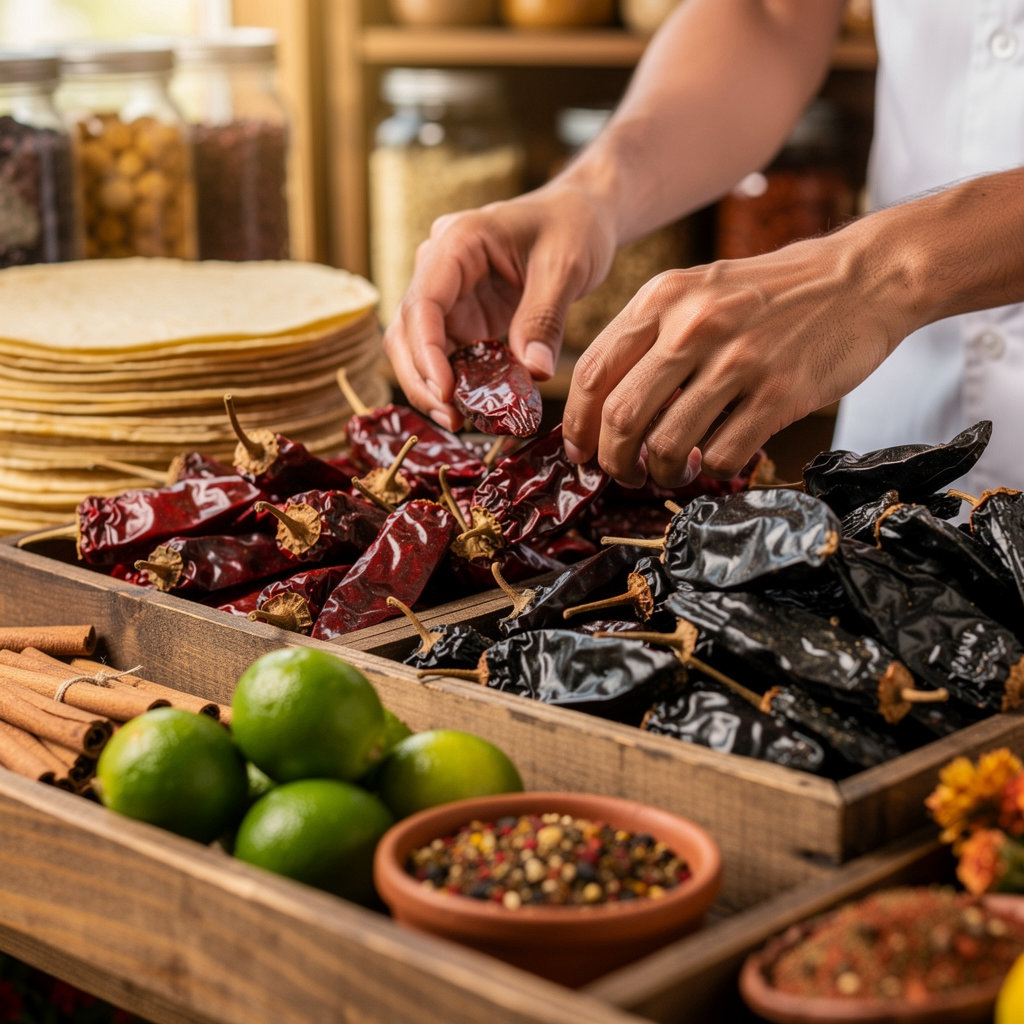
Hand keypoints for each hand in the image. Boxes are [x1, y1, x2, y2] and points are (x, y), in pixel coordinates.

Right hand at [382, 184, 617, 430]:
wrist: (582, 215)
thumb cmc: (574, 226)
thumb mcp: (566, 268)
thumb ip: (545, 318)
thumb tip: (534, 372)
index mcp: (458, 242)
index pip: (423, 302)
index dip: (426, 352)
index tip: (446, 392)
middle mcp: (440, 267)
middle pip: (407, 330)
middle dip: (422, 379)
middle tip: (452, 419)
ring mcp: (449, 294)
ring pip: (417, 348)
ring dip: (431, 387)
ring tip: (458, 421)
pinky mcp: (463, 317)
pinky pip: (446, 355)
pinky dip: (454, 384)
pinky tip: (471, 409)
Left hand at [561, 227, 909, 487]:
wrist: (862, 277)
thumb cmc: (773, 291)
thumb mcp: (699, 288)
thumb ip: (651, 333)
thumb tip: (605, 399)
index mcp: (663, 299)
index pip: (594, 372)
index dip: (577, 423)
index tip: (580, 450)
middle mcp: (692, 327)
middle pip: (621, 417)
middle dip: (613, 460)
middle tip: (622, 473)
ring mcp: (737, 361)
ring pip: (668, 445)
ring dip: (660, 474)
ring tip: (668, 474)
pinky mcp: (778, 394)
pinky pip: (723, 455)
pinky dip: (711, 472)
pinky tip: (714, 464)